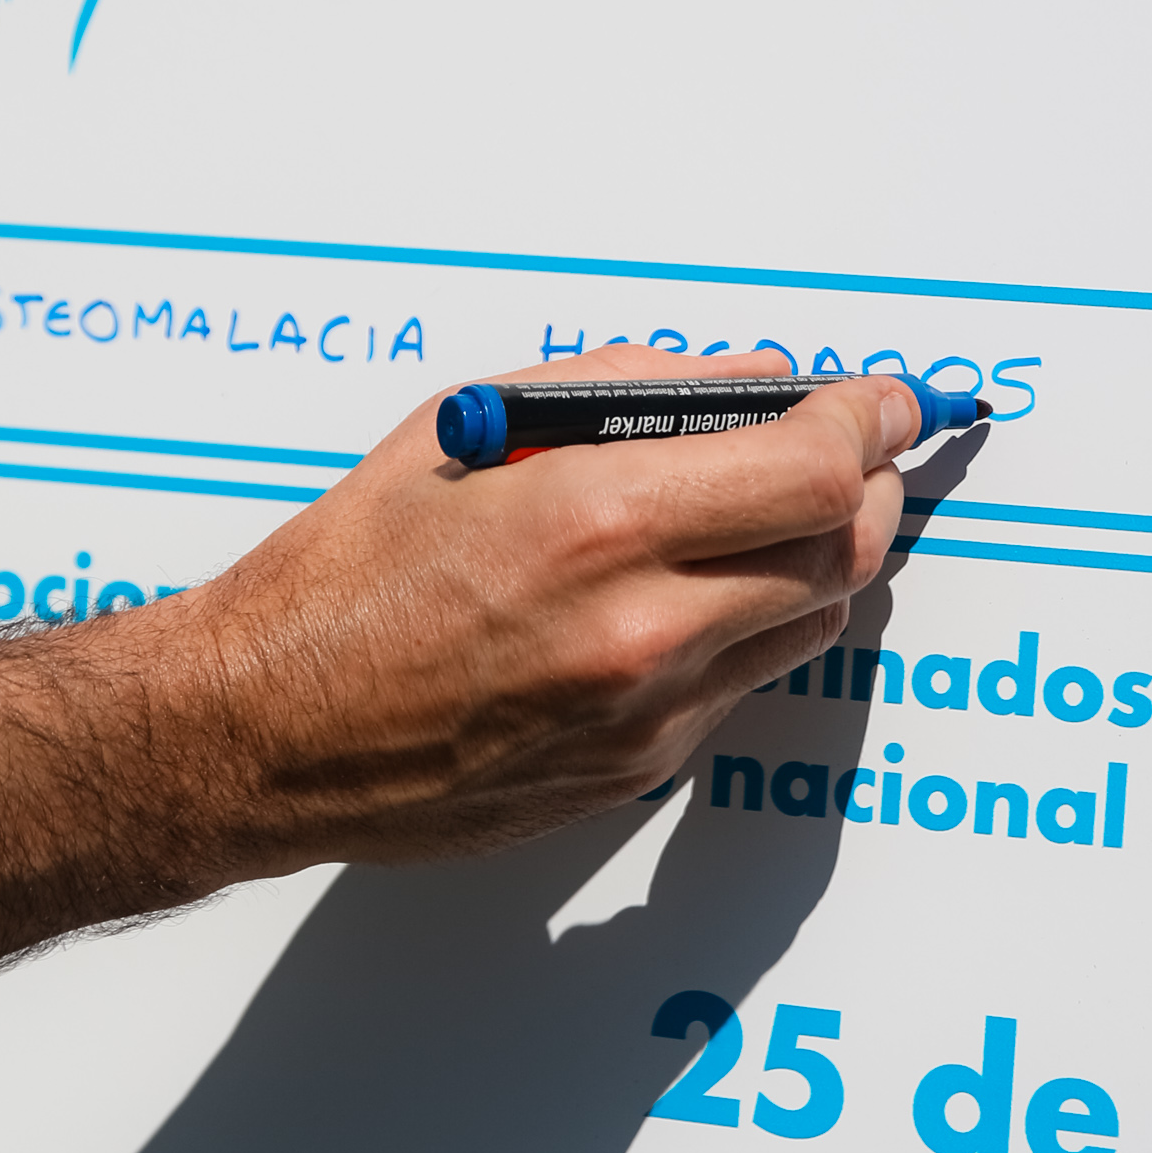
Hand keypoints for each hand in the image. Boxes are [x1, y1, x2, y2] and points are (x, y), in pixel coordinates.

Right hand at [154, 348, 917, 883]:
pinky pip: (742, 685)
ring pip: (810, 624)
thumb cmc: (349, 569)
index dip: (871, 424)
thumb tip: (748, 381)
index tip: (884, 400)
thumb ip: (626, 392)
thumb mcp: (472, 428)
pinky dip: (746, 627)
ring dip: (814, 559)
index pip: (815, 470)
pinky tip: (690, 593)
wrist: (268, 728)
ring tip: (768, 514)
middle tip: (853, 451)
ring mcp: (647, 713)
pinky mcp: (637, 771)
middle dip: (865, 487)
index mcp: (598, 522)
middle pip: (843, 552)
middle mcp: (642, 627)